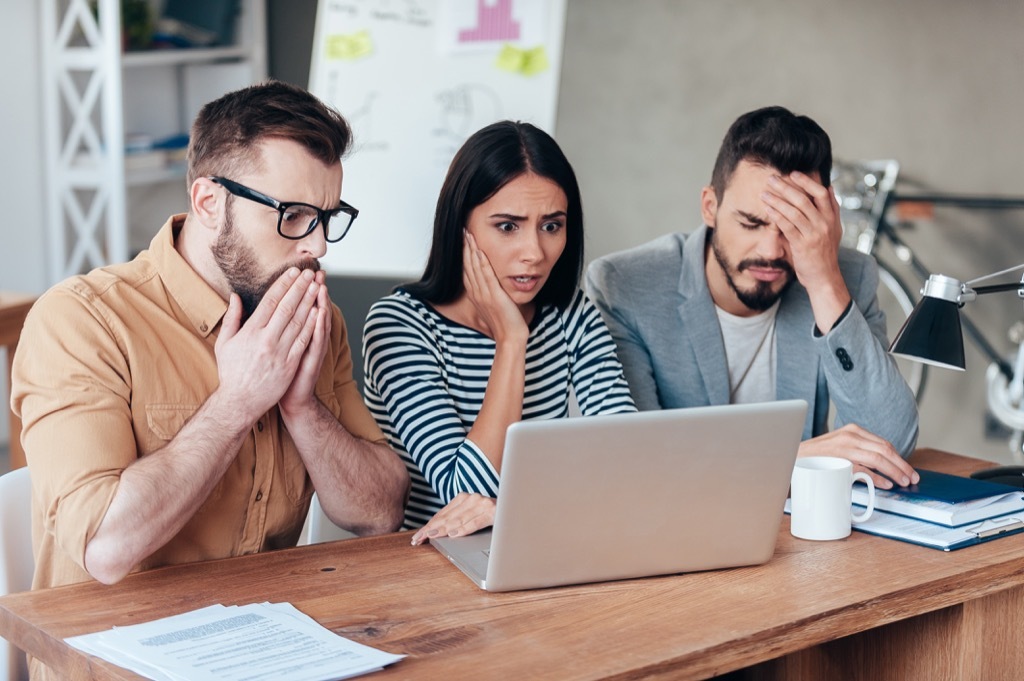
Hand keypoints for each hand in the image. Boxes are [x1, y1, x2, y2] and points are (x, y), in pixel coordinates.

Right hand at [214, 267, 319, 424]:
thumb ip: (232, 318)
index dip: (283, 284)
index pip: (270, 302)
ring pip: (298, 322)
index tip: (293, 272)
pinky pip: (304, 341)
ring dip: (309, 302)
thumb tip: (235, 296)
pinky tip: (319, 312)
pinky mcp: (290, 364)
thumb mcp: (224, 343)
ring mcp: (279, 352)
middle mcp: (265, 340)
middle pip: (286, 307)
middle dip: (300, 288)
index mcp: (250, 332)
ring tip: (317, 286)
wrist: (240, 402)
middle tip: (309, 273)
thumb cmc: (231, 372)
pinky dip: (312, 325)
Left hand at [280, 270, 331, 417]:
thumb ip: (274, 327)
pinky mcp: (312, 361)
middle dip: (314, 291)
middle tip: (317, 273)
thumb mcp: (277, 347)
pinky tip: (320, 315)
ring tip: (321, 287)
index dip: (301, 289)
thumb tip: (267, 309)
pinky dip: (319, 328)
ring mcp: (312, 349)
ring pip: (318, 323)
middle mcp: (307, 339)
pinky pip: (316, 342)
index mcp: (296, 333)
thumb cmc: (280, 374)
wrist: (290, 399)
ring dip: (321, 304)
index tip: (301, 272)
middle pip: (313, 310)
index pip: (300, 306)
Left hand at [410, 493, 495, 545]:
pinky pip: (474, 522)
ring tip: (430, 537)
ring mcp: (482, 504)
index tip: (418, 535)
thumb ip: (459, 519)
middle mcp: (472, 499)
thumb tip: (440, 532)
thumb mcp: (473, 514)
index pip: (442, 514)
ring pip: (458, 519)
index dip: (429, 525)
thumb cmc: (493, 514)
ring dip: (442, 529)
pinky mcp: (492, 512)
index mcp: (465, 498)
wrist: (515, 507)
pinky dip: (463, 529)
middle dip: (431, 529)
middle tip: (417, 539)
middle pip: (447, 517)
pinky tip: (453, 534)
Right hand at [463, 232, 528, 342]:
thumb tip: (493, 286)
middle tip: (463, 231)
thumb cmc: (505, 323)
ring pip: (474, 268)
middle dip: (464, 247)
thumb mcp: (494, 306)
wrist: (510, 337)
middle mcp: (476, 294)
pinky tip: (480, 250)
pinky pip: (486, 276)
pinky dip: (482, 262)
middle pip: (467, 266)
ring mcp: (484, 295)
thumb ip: (491, 294)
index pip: (466, 270)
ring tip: (468, 234)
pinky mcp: (494, 296)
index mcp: (476, 295)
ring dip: (471, 250)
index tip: (463, 241)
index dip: (464, 254)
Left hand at [761, 171, 850, 328]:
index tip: (793, 174)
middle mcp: (825, 224)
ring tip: (765, 193)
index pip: (822, 193)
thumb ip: (830, 209)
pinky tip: (767, 209)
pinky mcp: (802, 245)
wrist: (824, 277)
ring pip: (794, 211)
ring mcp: (814, 234)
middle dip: (786, 187)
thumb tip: (829, 187)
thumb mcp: (833, 229)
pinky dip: (776, 216)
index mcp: (832, 218)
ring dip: (777, 200)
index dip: (807, 181)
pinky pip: (787, 226)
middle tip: (772, 179)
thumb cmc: (824, 253)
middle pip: (804, 199)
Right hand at [797, 423, 919, 489]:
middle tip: (912, 477)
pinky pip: (864, 468)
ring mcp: (844, 447)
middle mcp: (850, 436)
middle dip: (902, 465)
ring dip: (895, 471)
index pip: (883, 443)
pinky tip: (887, 483)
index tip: (908, 470)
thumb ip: (857, 451)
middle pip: (885, 449)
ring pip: (878, 458)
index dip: (899, 458)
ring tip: (904, 481)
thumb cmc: (815, 457)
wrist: (790, 458)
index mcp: (852, 431)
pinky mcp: (839, 460)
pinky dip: (878, 477)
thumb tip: (882, 468)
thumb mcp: (839, 448)